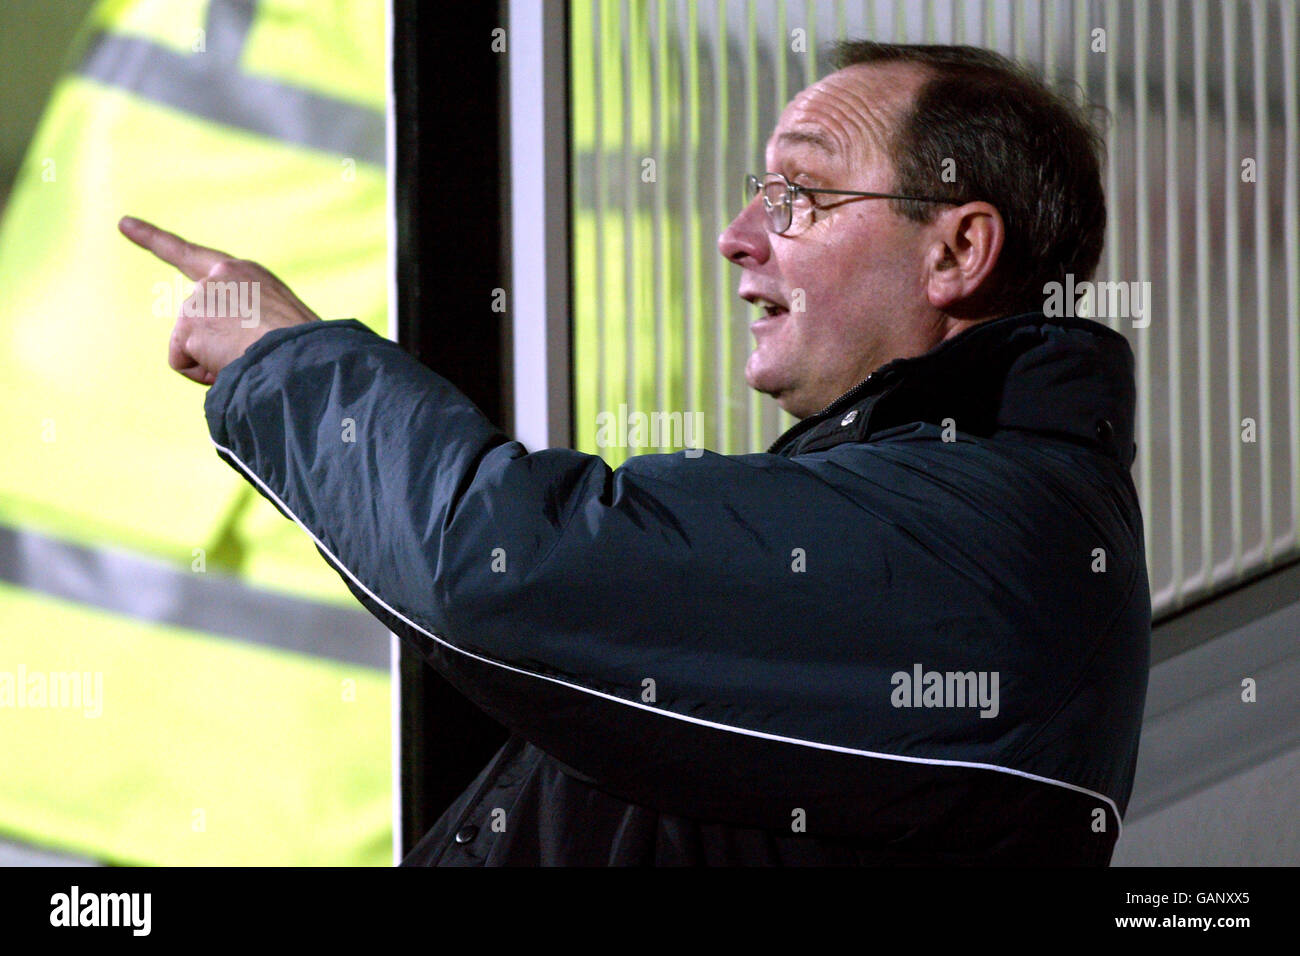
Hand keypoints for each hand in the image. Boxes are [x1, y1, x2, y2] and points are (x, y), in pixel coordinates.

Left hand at [118, 216, 320, 384]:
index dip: (154, 239)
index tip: (123, 224)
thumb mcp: (279, 323)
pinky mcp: (190, 321)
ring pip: (192, 344)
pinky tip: (233, 363)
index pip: (193, 256)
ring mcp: (202, 296)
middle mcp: (220, 276)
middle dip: (211, 346)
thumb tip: (224, 357)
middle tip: (254, 352)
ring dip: (216, 361)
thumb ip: (245, 321)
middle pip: (195, 323)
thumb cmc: (305, 352)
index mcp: (247, 274)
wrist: (305, 357)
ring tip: (252, 357)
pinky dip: (203, 373)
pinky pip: (183, 362)